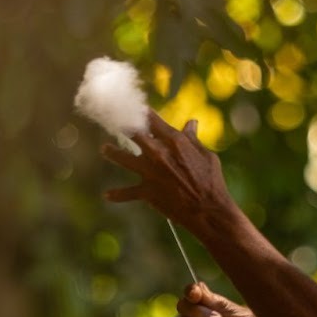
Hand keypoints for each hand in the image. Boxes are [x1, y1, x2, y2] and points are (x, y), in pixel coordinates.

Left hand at [103, 111, 231, 231]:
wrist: (207, 209)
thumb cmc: (211, 180)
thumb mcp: (206, 155)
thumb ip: (193, 138)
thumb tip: (191, 123)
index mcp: (174, 140)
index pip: (152, 119)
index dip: (141, 111)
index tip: (135, 107)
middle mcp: (158, 152)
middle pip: (133, 134)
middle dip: (123, 126)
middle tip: (116, 122)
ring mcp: (150, 172)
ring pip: (122, 158)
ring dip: (111, 152)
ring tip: (105, 149)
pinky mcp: (146, 191)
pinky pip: (127, 193)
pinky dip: (116, 195)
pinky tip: (107, 195)